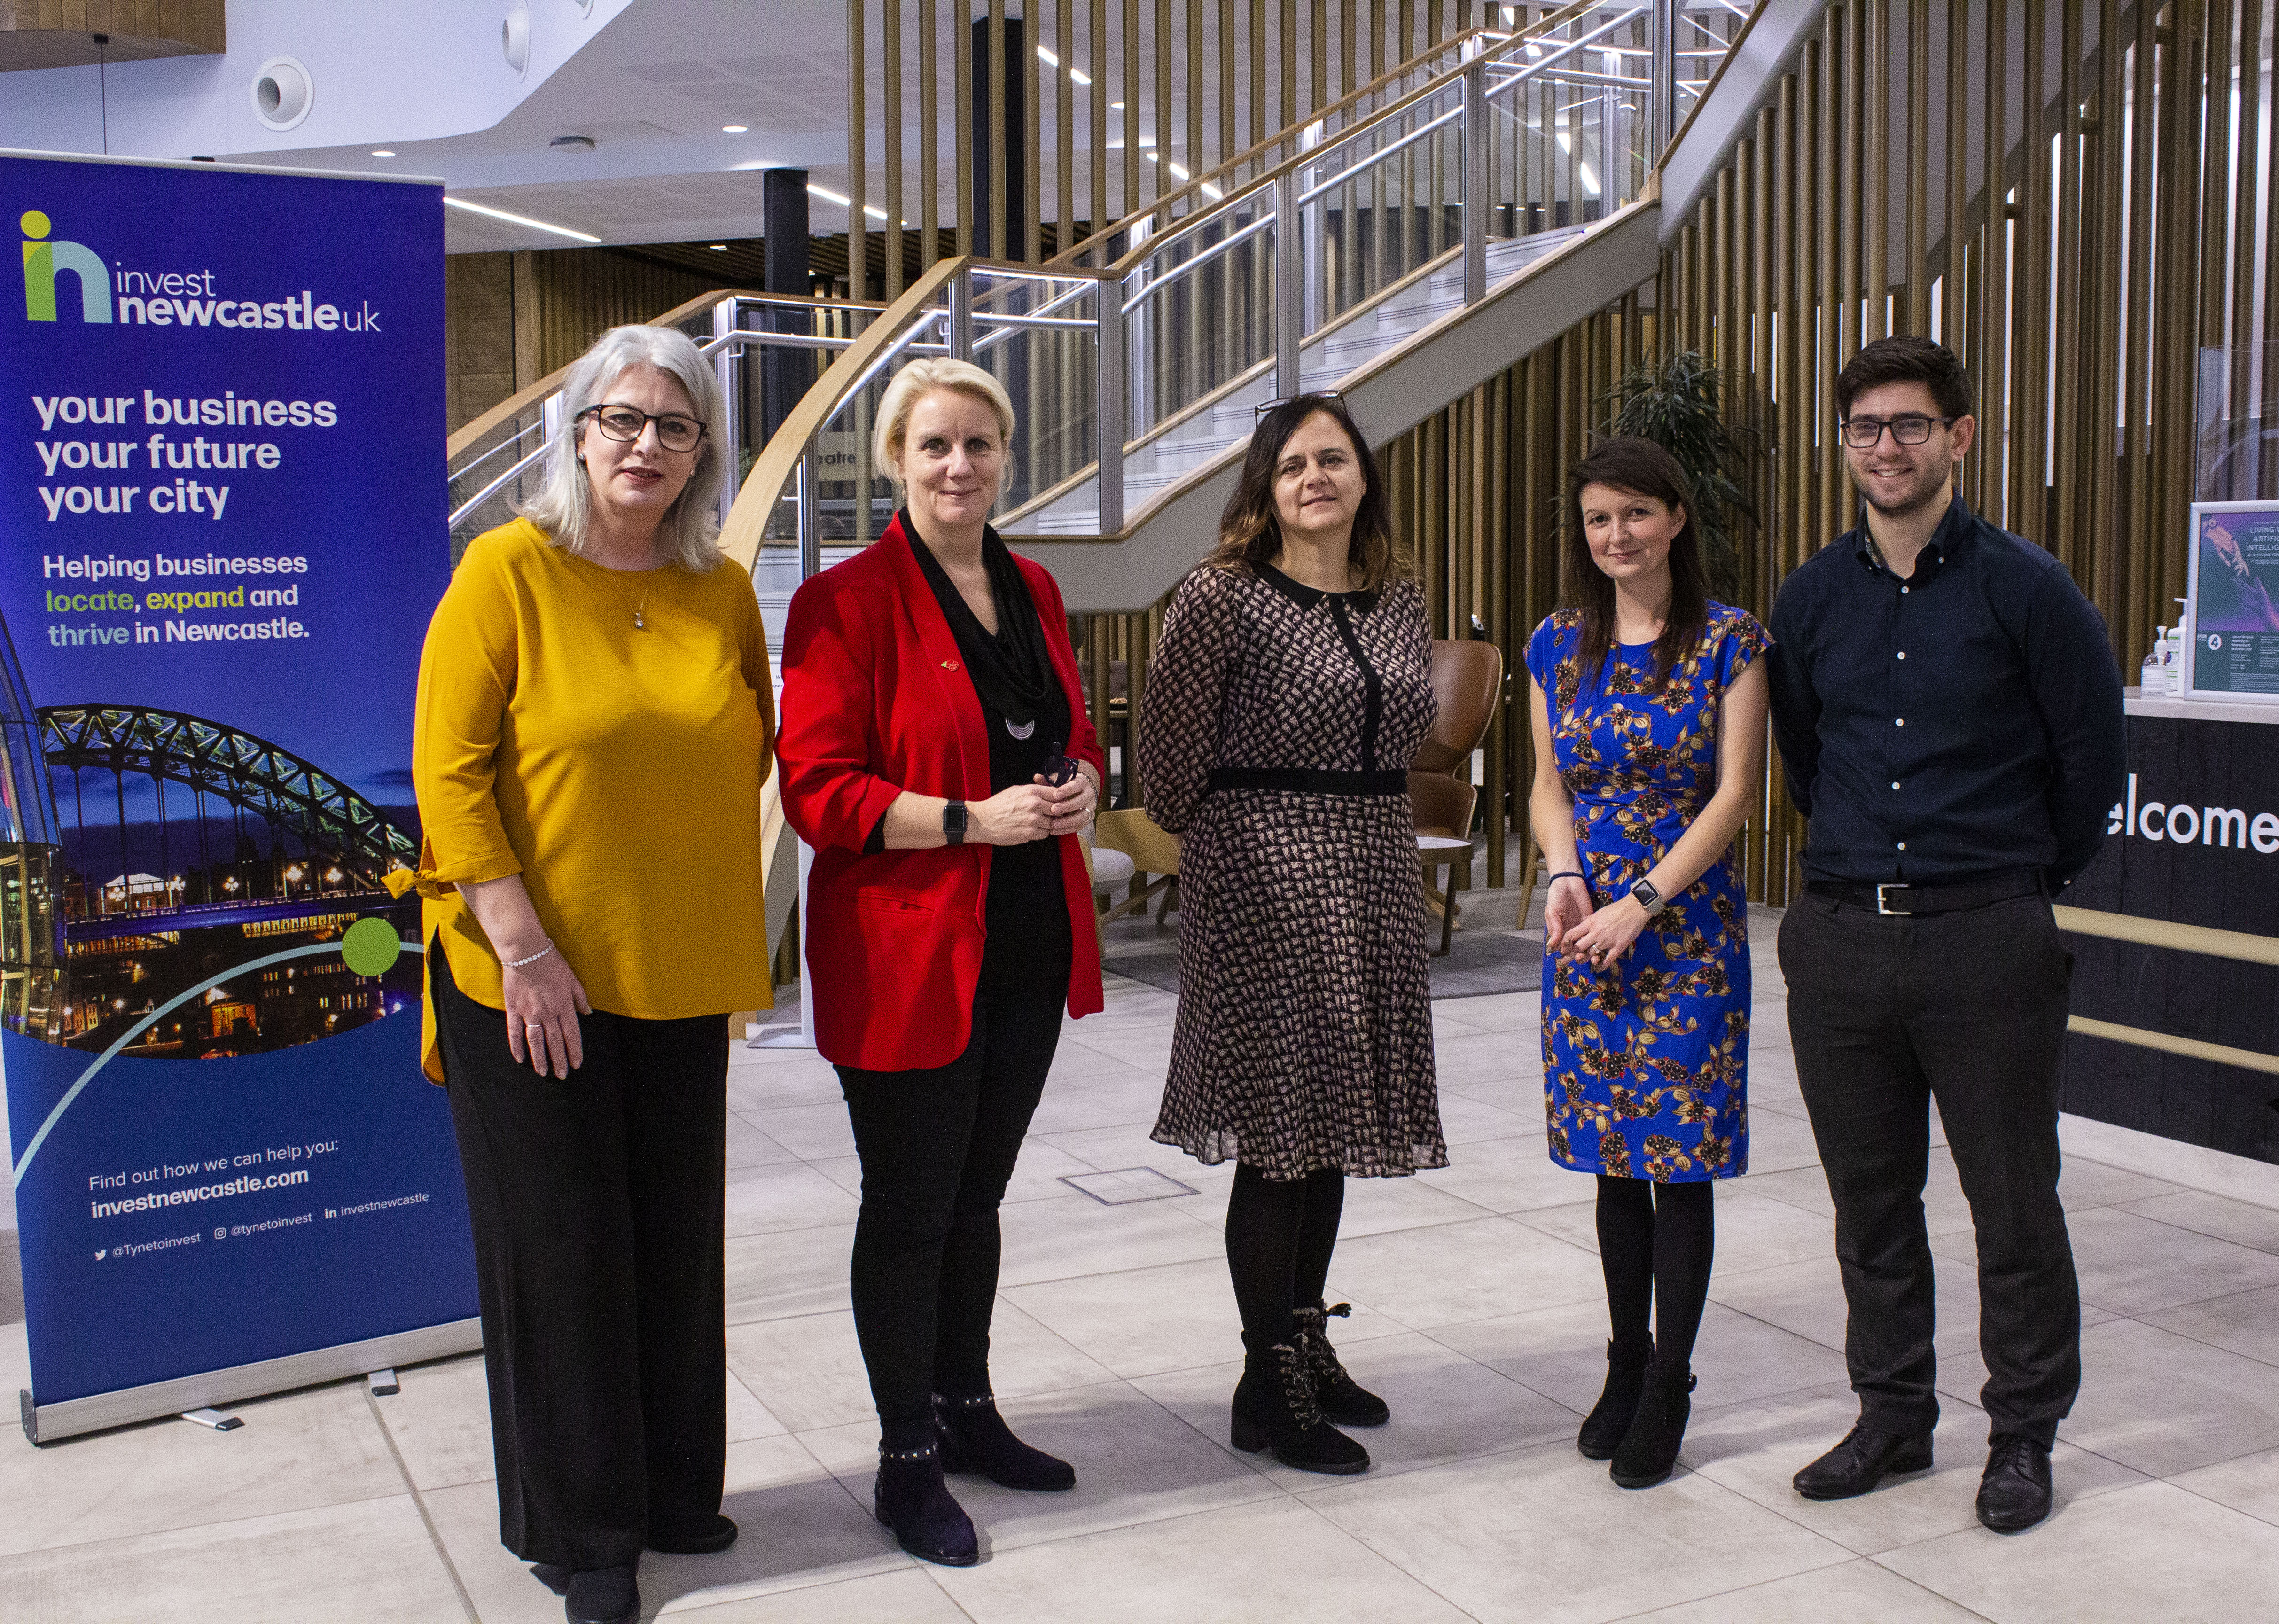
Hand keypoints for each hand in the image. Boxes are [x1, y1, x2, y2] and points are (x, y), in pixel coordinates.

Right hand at [501, 946, 592, 1077]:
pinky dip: (516, 1046)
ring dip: (540, 1058)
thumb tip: (588, 1013)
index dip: (574, 1050)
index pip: (572, 1034)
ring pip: (536, 1041)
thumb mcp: (572, 979)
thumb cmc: (552, 963)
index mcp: (564, 1006)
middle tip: (562, 1075)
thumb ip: (580, 998)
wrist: (526, 952)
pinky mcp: (513, 1009)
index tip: (577, 1064)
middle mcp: (547, 1012)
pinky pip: (514, 1031)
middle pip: (555, 1042)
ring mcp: (529, 1012)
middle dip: (559, 1060)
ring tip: (543, 1073)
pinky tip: (520, 1058)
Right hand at [969, 782, 1062, 844]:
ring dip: (1049, 823)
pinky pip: (1045, 834)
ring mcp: (1033, 820)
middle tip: (1052, 813)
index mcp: (1031, 791)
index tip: (1059, 801)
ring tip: (1041, 822)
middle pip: (1059, 808)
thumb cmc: (998, 804)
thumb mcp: (1016, 790)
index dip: (1060, 798)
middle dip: (1057, 812)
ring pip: (1053, 822)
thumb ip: (1034, 790)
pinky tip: (1034, 829)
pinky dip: (1042, 832)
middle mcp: (1034, 804)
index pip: (1057, 793)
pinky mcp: (1029, 834)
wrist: (982, 821)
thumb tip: (1049, 790)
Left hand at [1042, 765, 1097, 836]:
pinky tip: (1055, 830)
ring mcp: (1090, 807)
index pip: (1077, 785)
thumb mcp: (1058, 782)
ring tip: (1052, 824)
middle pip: (1081, 801)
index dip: (1067, 790)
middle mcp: (1089, 794)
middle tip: (1053, 810)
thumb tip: (1036, 777)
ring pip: (1082, 816)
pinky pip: (1079, 826)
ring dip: (1067, 821)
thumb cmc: (1065, 787)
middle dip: (1067, 806)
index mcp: (1082, 782)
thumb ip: (1048, 781)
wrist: (1080, 793)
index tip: (1055, 795)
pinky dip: (1066, 829)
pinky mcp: (1088, 819)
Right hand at [1542, 874, 1593, 955]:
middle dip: (1576, 955)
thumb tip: (1553, 945)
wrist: (1569, 881)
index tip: (1565, 961)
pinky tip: (1600, 947)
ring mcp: (1581, 926)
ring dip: (1587, 950)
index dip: (1563, 954)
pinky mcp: (1590, 920)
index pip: (1561, 946)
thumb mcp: (1552, 911)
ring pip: (1585, 942)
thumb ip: (1554, 927)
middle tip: (1579, 960)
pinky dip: (1596, 940)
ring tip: (1591, 957)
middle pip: (1574, 947)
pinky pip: (1593, 932)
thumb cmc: (1556, 896)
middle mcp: (1570, 930)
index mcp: (1559, 930)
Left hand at [1562, 895, 1650, 971]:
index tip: (1563, 948)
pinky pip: (1607, 960)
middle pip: (1578, 947)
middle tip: (1568, 959)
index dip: (1564, 943)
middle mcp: (1596, 933)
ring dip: (1585, 960)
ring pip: (1590, 955)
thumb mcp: (1598, 913)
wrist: (1635, 908)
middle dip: (1572, 955)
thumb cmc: (1616, 909)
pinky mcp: (1618, 946)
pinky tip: (1597, 967)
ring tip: (1581, 961)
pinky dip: (1601, 965)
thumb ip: (1589, 921)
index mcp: (1590, 923)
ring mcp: (1607, 941)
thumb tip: (1580, 927)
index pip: (1571, 934)